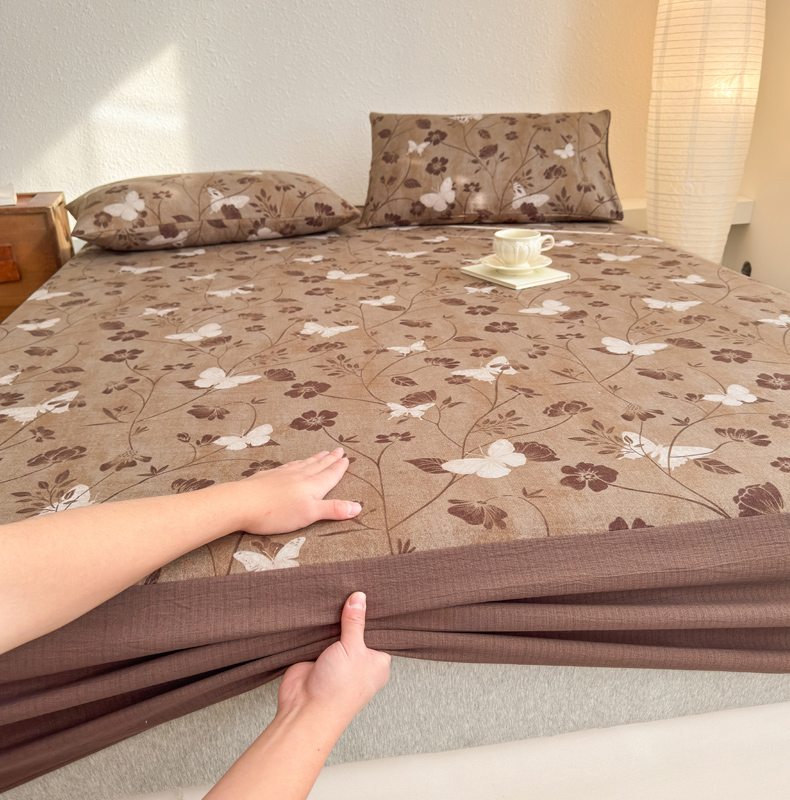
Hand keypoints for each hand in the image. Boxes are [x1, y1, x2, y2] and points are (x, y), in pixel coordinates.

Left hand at [219, 448, 361, 535]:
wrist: (242, 503)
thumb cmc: (277, 512)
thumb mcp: (310, 514)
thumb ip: (333, 510)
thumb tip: (358, 507)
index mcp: (312, 486)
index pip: (330, 475)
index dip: (339, 468)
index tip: (346, 459)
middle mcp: (300, 477)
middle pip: (318, 466)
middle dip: (330, 459)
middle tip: (339, 450)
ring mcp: (283, 475)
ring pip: (304, 464)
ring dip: (315, 459)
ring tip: (322, 453)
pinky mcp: (269, 476)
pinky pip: (288, 466)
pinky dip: (296, 463)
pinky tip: (295, 463)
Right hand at [277, 592, 390, 726]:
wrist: (305, 709)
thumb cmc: (338, 690)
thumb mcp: (353, 649)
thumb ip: (355, 622)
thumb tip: (359, 597)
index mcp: (377, 662)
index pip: (380, 632)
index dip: (375, 614)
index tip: (372, 591)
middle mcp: (358, 661)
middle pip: (357, 629)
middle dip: (352, 614)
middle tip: (351, 586)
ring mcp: (337, 658)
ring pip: (337, 631)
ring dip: (333, 620)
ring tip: (334, 592)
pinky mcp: (317, 656)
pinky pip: (319, 635)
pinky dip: (317, 625)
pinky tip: (318, 607)